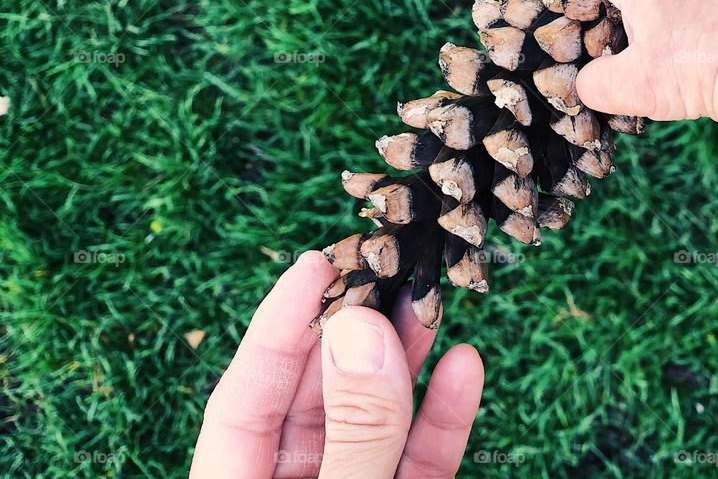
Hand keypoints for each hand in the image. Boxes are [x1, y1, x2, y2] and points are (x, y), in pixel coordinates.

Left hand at [190, 251, 483, 478]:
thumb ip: (353, 432)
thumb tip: (361, 330)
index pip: (247, 394)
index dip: (280, 324)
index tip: (317, 263)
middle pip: (316, 396)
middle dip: (354, 330)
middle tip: (385, 269)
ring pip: (376, 419)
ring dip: (404, 360)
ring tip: (427, 301)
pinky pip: (421, 460)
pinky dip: (443, 417)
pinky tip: (463, 367)